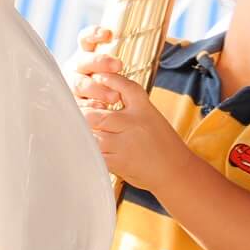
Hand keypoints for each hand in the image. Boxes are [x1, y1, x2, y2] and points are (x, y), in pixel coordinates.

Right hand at [67, 25, 124, 108]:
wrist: (108, 112)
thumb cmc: (113, 85)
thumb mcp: (114, 70)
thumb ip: (116, 61)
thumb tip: (121, 48)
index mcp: (85, 53)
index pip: (86, 39)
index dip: (94, 34)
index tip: (108, 34)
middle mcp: (76, 66)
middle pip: (84, 60)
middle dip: (100, 61)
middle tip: (118, 65)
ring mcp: (72, 84)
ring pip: (79, 83)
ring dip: (96, 88)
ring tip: (114, 96)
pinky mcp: (72, 102)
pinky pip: (78, 103)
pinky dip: (89, 105)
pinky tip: (100, 107)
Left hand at [77, 56, 185, 191]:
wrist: (174, 170)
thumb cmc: (160, 141)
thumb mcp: (149, 114)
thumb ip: (127, 100)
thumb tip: (99, 84)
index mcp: (143, 108)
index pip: (124, 86)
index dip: (107, 80)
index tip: (96, 79)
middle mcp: (134, 124)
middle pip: (96, 115)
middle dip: (82, 116)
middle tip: (75, 115)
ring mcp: (125, 145)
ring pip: (92, 136)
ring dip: (83, 134)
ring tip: (77, 132)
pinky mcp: (119, 163)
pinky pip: (96, 154)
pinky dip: (89, 151)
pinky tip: (87, 147)